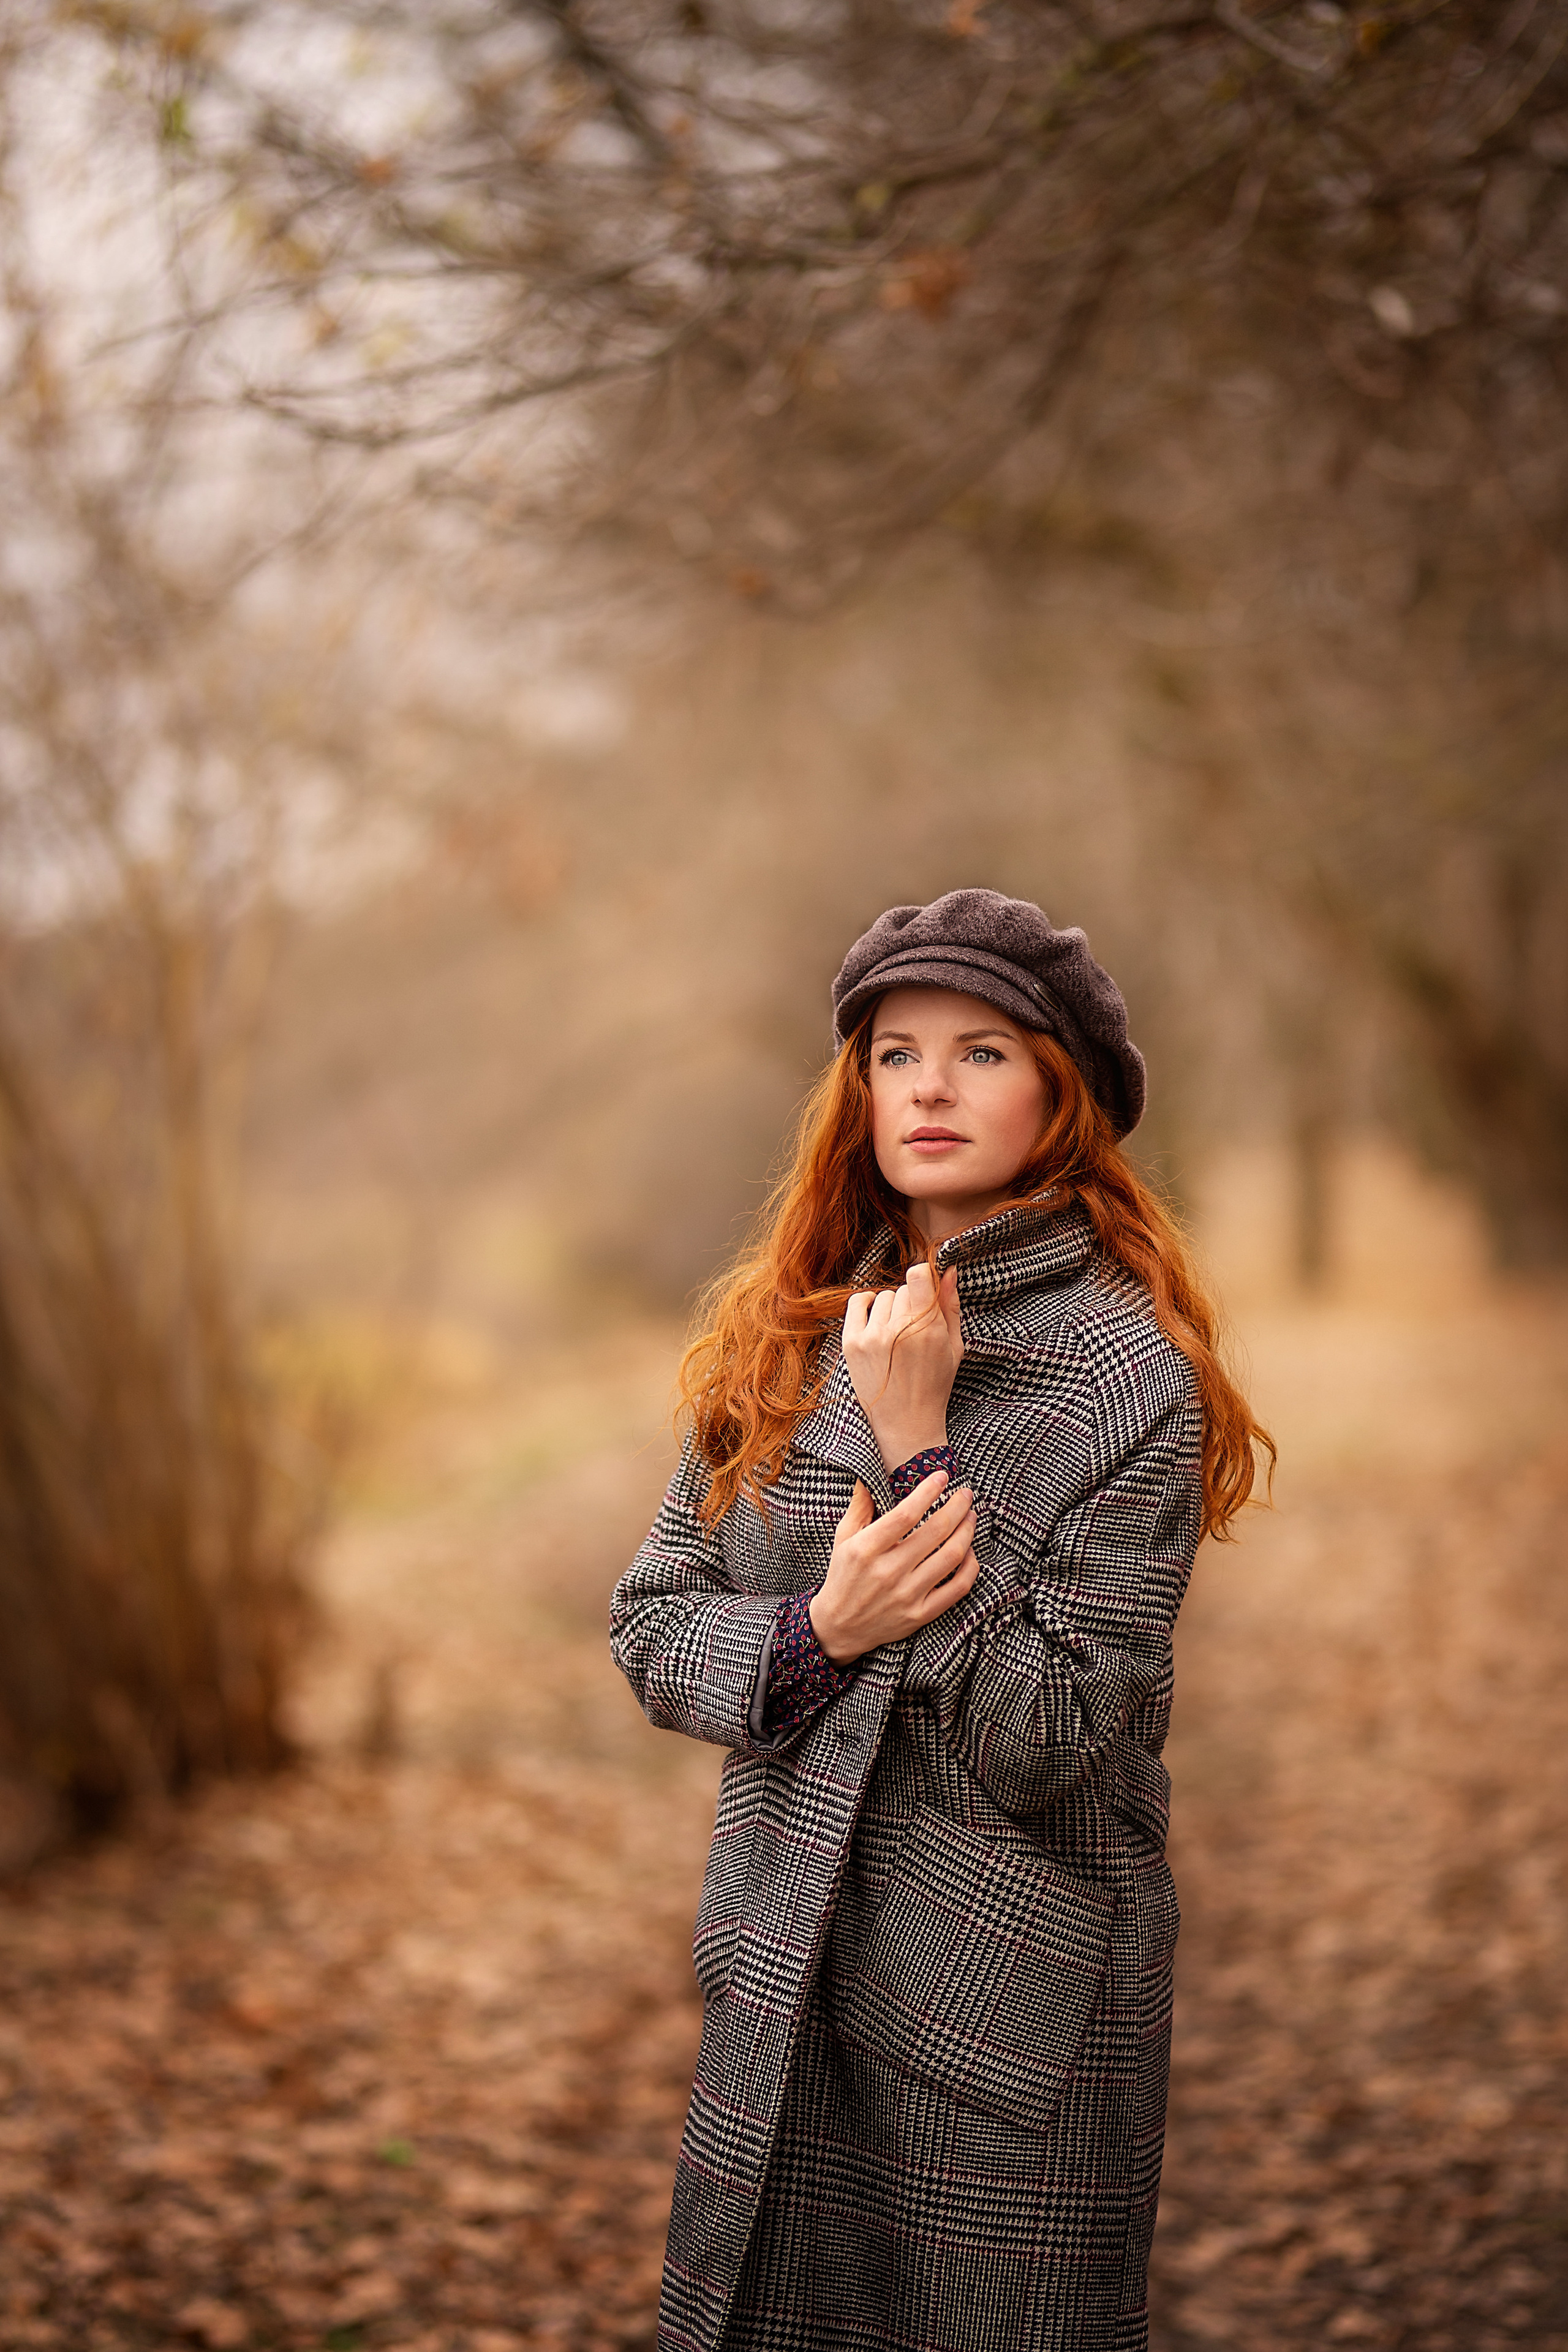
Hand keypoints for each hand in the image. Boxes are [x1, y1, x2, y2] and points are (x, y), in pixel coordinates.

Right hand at [809, 1473, 978, 1664]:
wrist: (839, 1627)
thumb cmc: (843, 1575)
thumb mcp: (843, 1538)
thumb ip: (859, 1506)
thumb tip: (870, 1475)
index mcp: (866, 1549)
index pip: (905, 1514)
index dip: (928, 1492)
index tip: (942, 1476)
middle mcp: (888, 1572)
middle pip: (935, 1532)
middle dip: (957, 1507)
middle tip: (966, 1493)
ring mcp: (907, 1595)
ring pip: (951, 1557)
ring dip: (967, 1531)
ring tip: (970, 1516)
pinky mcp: (920, 1615)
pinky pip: (957, 1588)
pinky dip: (970, 1567)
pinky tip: (969, 1552)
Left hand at [842, 1261, 963, 1472]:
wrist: (906, 1423)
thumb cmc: (934, 1385)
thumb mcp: (954, 1347)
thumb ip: (950, 1306)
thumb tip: (949, 1270)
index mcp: (927, 1330)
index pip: (917, 1275)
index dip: (923, 1276)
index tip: (925, 1287)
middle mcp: (897, 1331)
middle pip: (902, 1289)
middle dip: (911, 1303)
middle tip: (915, 1328)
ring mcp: (871, 1337)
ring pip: (882, 1297)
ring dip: (891, 1309)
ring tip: (897, 1335)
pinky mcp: (851, 1344)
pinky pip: (856, 1302)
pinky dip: (866, 1304)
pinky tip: (876, 1318)